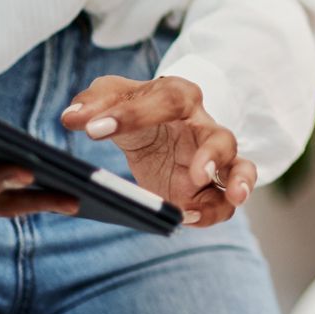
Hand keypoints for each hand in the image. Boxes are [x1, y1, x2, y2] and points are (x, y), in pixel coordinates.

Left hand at [61, 75, 251, 226]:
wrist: (150, 127)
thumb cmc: (132, 105)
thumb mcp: (109, 95)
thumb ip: (92, 103)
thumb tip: (74, 118)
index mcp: (179, 97)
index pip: (165, 101)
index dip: (133, 114)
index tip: (94, 130)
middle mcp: (202, 127)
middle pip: (221, 138)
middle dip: (214, 155)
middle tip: (198, 174)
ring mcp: (210, 160)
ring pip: (240, 170)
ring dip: (239, 185)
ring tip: (233, 197)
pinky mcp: (206, 189)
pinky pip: (220, 202)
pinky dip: (211, 212)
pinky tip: (188, 218)